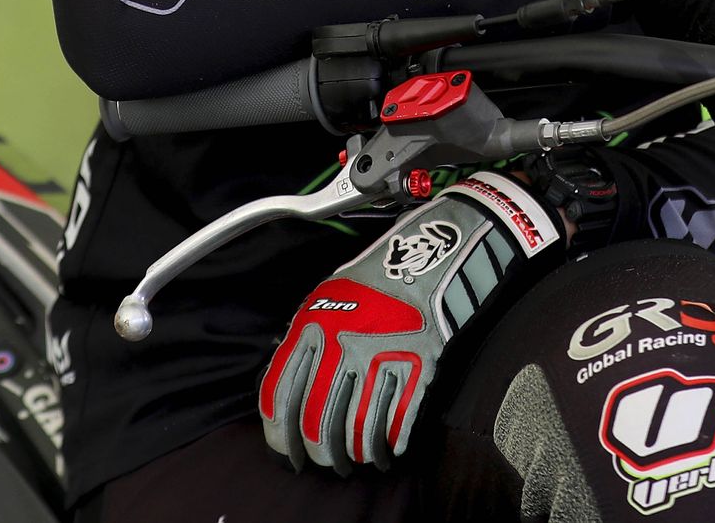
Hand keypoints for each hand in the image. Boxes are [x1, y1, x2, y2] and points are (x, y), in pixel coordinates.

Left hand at [258, 172, 561, 474]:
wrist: (435, 250)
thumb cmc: (380, 272)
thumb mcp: (328, 293)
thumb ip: (305, 336)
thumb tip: (289, 382)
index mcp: (314, 324)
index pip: (281, 396)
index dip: (280, 433)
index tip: (287, 448)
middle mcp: (343, 344)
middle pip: (317, 421)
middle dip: (318, 453)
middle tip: (323, 463)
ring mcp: (382, 357)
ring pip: (357, 428)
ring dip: (354, 454)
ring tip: (355, 460)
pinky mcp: (419, 365)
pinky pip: (399, 418)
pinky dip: (391, 442)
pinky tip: (388, 450)